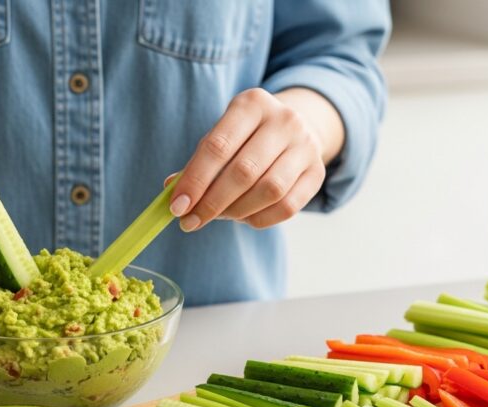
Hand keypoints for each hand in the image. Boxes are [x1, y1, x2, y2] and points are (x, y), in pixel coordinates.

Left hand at [169, 87, 342, 230]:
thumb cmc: (247, 137)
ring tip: (219, 216)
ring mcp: (305, 146)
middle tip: (191, 221)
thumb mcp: (223, 135)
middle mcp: (284, 120)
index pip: (218, 146)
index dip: (195, 180)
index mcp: (252, 104)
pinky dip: (259, 219)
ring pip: (269, 191)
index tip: (177, 206)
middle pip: (244, 172)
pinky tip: (244, 217)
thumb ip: (198, 162)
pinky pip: (287, 207)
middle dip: (212, 202)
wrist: (297, 127)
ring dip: (236, 212)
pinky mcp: (317, 172)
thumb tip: (171, 193)